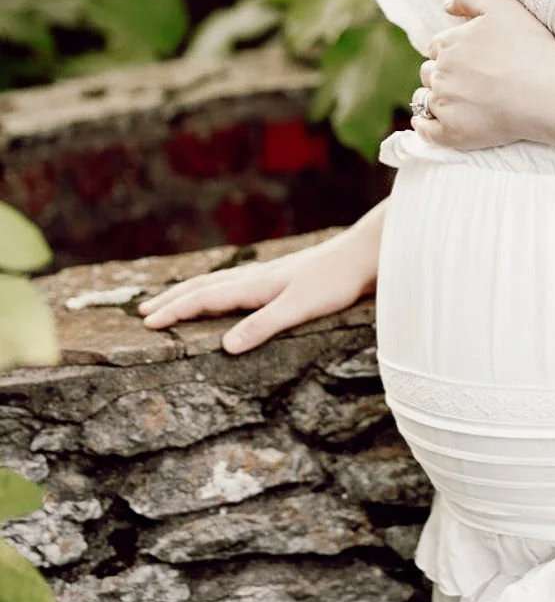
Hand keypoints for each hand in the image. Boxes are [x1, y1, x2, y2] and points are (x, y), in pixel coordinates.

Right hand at [137, 234, 374, 353]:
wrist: (363, 254)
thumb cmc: (334, 281)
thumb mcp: (298, 308)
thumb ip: (263, 326)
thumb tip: (226, 347)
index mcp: (254, 286)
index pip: (204, 299)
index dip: (175, 312)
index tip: (147, 324)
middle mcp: (256, 277)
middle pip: (204, 288)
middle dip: (173, 301)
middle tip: (144, 313)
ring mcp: (268, 275)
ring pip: (218, 283)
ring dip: (191, 293)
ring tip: (172, 300)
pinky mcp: (282, 277)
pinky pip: (236, 283)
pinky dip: (216, 289)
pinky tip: (225, 292)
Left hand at [413, 0, 554, 149]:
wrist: (546, 88)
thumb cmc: (529, 46)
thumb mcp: (501, 5)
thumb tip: (446, 6)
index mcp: (449, 43)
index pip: (437, 47)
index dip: (452, 52)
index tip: (470, 61)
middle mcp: (440, 72)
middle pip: (430, 73)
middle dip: (443, 75)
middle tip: (469, 83)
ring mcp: (444, 103)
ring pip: (425, 100)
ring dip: (434, 99)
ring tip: (458, 104)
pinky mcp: (451, 132)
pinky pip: (426, 132)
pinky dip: (425, 127)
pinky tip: (431, 125)